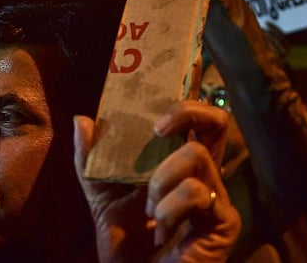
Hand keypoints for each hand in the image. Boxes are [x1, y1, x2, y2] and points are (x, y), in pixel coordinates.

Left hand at [74, 100, 240, 261]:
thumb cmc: (127, 246)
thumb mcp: (101, 197)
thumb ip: (91, 160)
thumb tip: (82, 120)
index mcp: (179, 165)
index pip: (194, 120)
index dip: (195, 90)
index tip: (189, 61)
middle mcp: (204, 175)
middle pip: (218, 121)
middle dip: (188, 111)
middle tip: (158, 127)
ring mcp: (218, 197)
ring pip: (196, 154)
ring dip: (161, 179)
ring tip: (150, 209)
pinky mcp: (224, 221)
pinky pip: (197, 191)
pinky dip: (170, 207)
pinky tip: (163, 229)